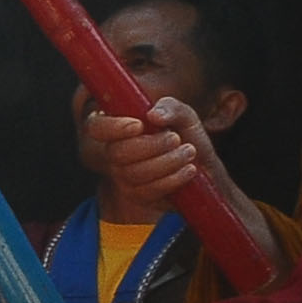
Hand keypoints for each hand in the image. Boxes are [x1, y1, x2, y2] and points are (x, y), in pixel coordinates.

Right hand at [81, 98, 218, 209]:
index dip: (113, 127)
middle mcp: (114, 151)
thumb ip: (170, 107)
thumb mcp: (184, 115)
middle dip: (150, 145)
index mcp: (118, 126)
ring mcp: (122, 176)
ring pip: (133, 173)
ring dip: (166, 162)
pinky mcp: (137, 195)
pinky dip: (172, 179)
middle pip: (116, 153)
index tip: (139, 125)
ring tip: (189, 152)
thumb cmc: (187, 136)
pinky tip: (188, 169)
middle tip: (175, 138)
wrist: (204, 166)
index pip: (97, 127)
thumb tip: (153, 115)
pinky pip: (147, 191)